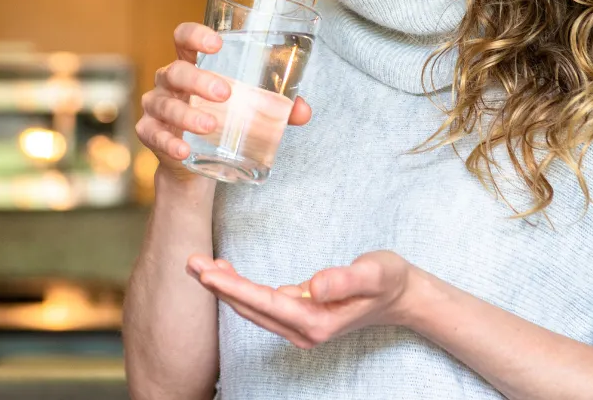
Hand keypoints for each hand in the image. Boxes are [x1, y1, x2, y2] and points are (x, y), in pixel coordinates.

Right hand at [136, 22, 312, 181]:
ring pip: (166, 105)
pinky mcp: (150, 133)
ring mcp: (156, 106)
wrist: (196, 160)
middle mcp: (169, 81)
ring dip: (188, 115)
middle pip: (176, 71)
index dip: (195, 35)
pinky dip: (169, 143)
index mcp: (192, 63)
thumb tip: (304, 112)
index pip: (183, 37)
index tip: (217, 42)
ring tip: (211, 126)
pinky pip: (153, 135)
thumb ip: (276, 107)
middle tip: (226, 93)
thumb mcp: (247, 107)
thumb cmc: (223, 118)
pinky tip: (184, 150)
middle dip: (199, 80)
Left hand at [185, 251, 412, 348]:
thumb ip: (347, 279)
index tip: (207, 274)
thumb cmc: (389, 280)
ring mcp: (300, 327)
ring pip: (253, 308)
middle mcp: (304, 330)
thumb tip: (315, 285)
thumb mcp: (375, 272)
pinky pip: (262, 305)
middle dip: (218, 286)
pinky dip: (240, 289)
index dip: (234, 288)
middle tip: (190, 261)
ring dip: (225, 288)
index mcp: (317, 321)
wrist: (402, 296)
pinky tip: (226, 273)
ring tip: (199, 265)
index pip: (265, 303)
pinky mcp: (299, 317)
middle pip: (251, 308)